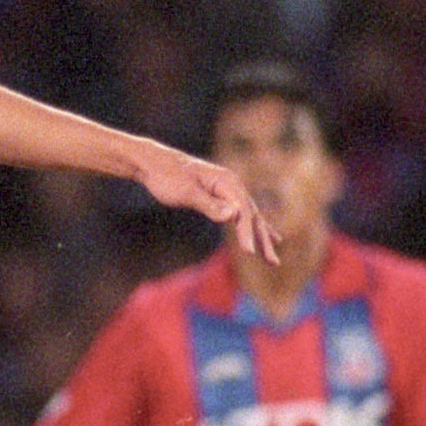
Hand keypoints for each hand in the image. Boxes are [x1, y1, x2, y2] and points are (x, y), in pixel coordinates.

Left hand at [135, 145, 277, 261]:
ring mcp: (227, 189)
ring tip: (272, 258)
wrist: (152, 163)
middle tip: (274, 262)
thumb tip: (234, 214)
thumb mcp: (185, 192)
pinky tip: (258, 234)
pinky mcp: (219, 194)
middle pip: (253, 215)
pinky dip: (251, 227)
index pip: (243, 211)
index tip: (249, 252)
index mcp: (227, 181)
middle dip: (263, 239)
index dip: (247, 232)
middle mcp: (231, 184)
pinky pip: (241, 213)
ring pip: (250, 216)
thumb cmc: (166, 176)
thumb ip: (210, 204)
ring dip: (262, 237)